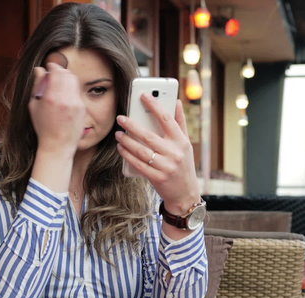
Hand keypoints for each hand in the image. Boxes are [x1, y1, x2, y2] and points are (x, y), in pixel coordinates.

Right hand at [28, 62, 85, 154]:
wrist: (57, 145)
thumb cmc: (42, 127)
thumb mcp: (34, 106)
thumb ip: (37, 86)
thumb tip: (39, 69)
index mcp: (51, 98)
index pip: (56, 72)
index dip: (53, 66)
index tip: (50, 66)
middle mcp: (65, 100)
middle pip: (67, 74)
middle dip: (61, 70)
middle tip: (55, 73)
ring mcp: (76, 104)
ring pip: (74, 82)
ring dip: (67, 78)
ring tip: (60, 83)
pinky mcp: (82, 109)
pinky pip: (77, 92)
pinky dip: (71, 90)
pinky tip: (65, 95)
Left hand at [115, 95, 200, 214]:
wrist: (186, 193)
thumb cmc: (184, 165)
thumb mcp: (185, 144)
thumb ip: (180, 122)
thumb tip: (176, 101)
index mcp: (182, 141)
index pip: (167, 119)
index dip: (154, 105)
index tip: (143, 96)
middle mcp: (175, 153)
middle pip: (149, 135)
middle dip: (132, 125)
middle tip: (121, 118)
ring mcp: (166, 167)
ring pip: (141, 150)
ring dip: (127, 141)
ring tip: (118, 134)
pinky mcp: (157, 178)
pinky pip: (138, 164)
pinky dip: (128, 155)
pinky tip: (121, 148)